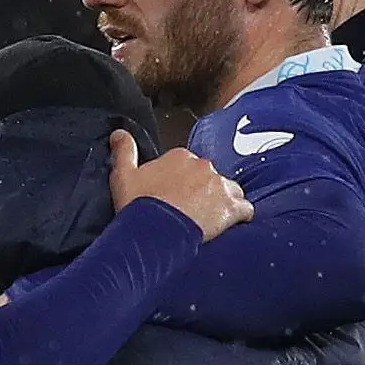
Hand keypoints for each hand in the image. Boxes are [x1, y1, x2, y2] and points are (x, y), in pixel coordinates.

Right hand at [109, 130, 251, 240]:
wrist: (154, 233)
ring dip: (223, 202)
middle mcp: (204, 166)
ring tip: (211, 220)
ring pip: (229, 190)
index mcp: (180, 157)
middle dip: (204, 191)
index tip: (174, 197)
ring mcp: (220, 186)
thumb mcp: (122, 176)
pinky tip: (232, 226)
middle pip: (209, 177)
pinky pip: (245, 209)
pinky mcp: (231, 208)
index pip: (187, 165)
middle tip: (191, 211)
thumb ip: (123, 151)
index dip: (182, 182)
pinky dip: (240, 216)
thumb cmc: (137, 206)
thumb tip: (118, 132)